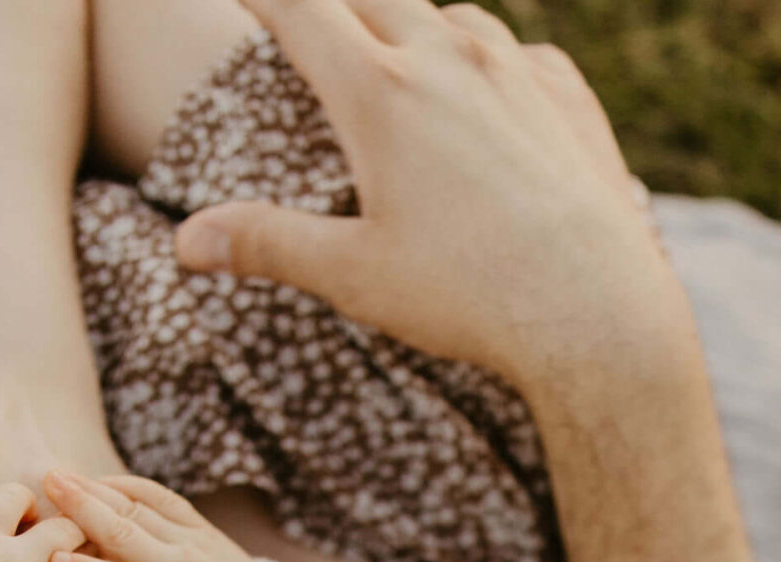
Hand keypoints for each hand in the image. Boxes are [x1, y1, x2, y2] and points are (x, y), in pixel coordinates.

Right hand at [45, 472, 308, 561]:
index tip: (55, 560)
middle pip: (129, 534)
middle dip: (87, 509)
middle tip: (45, 484)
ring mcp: (195, 545)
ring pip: (140, 510)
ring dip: (98, 489)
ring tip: (56, 472)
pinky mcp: (202, 531)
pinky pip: (163, 500)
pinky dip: (131, 485)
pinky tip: (97, 478)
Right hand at [172, 0, 678, 397]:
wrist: (595, 311)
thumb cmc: (469, 299)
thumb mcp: (354, 277)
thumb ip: (268, 245)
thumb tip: (185, 242)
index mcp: (378, 93)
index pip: (298, 7)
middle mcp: (446, 57)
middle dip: (332, 2)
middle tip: (312, 19)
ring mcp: (512, 69)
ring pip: (448, 16)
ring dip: (415, 26)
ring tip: (400, 52)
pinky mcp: (565, 95)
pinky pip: (518, 53)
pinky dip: (489, 62)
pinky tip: (489, 89)